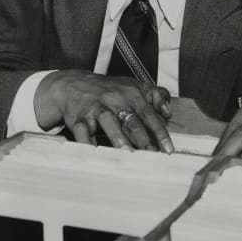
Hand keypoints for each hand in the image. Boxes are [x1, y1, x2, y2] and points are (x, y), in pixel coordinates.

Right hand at [34, 70, 174, 152]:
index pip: (149, 115)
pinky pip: (83, 132)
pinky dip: (88, 144)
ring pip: (109, 123)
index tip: (168, 149)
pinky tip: (95, 155)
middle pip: (132, 121)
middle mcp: (115, 100)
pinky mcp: (79, 118)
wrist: (73, 84)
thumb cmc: (108, 90)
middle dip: (143, 140)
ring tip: (127, 154)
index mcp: (131, 95)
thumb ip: (155, 96)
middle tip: (152, 157)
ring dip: (118, 138)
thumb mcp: (133, 86)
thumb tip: (168, 112)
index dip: (160, 132)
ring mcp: (96, 108)